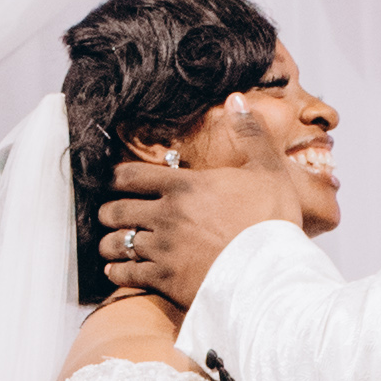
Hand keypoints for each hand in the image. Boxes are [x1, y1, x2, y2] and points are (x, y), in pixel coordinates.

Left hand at [99, 111, 304, 307]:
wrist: (272, 274)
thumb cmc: (272, 222)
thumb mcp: (269, 170)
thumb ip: (250, 134)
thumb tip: (237, 100)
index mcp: (184, 186)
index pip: (131, 175)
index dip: (116, 177)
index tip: (114, 181)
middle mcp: (166, 215)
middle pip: (116, 209)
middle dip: (108, 211)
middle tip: (109, 213)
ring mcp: (162, 249)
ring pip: (117, 243)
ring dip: (110, 243)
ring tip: (110, 244)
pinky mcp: (164, 280)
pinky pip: (126, 275)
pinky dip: (117, 272)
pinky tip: (117, 270)